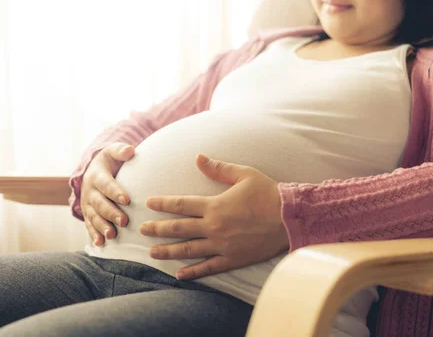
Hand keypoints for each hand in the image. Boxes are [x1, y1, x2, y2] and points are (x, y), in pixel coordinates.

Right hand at [79, 142, 134, 245]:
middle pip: (100, 203)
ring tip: (112, 235)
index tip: (127, 200)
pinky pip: (89, 226)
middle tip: (124, 221)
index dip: (115, 192)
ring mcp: (87, 204)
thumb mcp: (112, 152)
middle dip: (111, 213)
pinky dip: (94, 235)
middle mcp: (89, 191)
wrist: (94, 170)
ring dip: (102, 227)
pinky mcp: (87, 215)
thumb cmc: (110, 162)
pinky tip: (101, 244)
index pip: (106, 184)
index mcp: (96, 175)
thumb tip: (131, 150)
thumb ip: (121, 151)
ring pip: (93, 217)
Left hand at [139, 154, 288, 279]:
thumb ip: (218, 168)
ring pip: (188, 250)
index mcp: (214, 205)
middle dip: (158, 229)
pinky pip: (208, 267)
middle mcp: (214, 226)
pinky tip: (179, 274)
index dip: (162, 204)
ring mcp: (222, 245)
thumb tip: (197, 158)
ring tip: (152, 253)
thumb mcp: (243, 174)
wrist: (291, 218)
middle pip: (179, 228)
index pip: (181, 204)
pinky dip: (193, 272)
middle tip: (142, 230)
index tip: (148, 204)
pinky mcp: (232, 259)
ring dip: (168, 251)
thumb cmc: (268, 193)